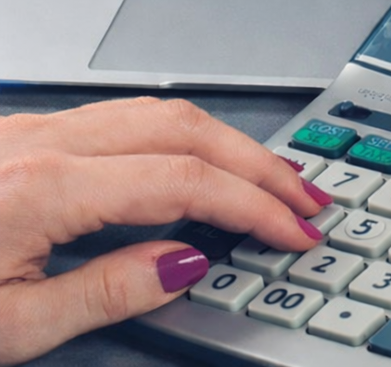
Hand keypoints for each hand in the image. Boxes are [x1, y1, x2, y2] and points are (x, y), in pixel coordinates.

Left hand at [0, 97, 331, 364]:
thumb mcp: (2, 331)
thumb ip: (105, 291)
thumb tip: (188, 262)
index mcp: (44, 187)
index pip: (187, 184)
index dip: (256, 207)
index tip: (298, 233)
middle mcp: (48, 138)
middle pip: (188, 127)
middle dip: (260, 160)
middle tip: (309, 197)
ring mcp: (38, 126)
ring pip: (162, 110)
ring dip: (228, 141)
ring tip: (271, 176)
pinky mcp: (29, 131)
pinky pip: (130, 118)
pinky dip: (186, 136)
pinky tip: (202, 163)